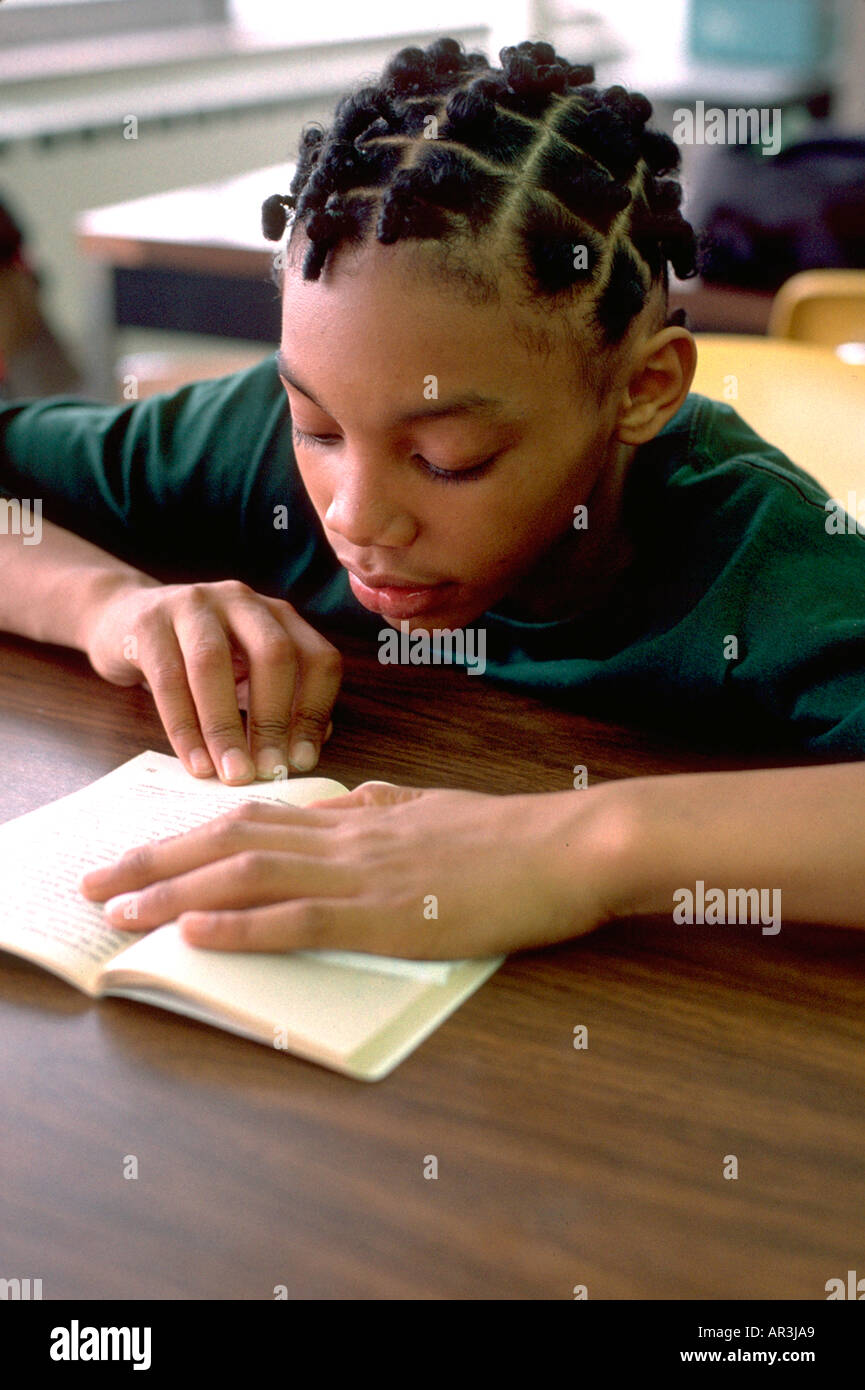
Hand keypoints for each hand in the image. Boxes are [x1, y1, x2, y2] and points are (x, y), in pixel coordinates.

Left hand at [79, 781, 628, 958]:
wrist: (568, 845)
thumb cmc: (513, 834)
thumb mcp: (440, 807)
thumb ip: (390, 804)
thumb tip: (354, 797)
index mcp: (358, 817)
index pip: (255, 819)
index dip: (191, 834)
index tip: (144, 849)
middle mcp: (345, 838)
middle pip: (230, 841)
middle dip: (154, 862)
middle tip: (95, 882)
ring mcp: (363, 875)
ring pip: (249, 875)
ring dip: (176, 892)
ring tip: (118, 909)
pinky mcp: (388, 914)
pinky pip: (299, 918)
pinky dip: (241, 926)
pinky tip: (196, 932)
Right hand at [84, 578, 341, 783]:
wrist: (122, 619)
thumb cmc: (194, 657)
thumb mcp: (244, 675)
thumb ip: (278, 702)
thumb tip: (310, 744)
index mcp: (277, 615)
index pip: (317, 658)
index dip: (315, 711)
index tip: (303, 760)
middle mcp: (242, 601)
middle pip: (273, 654)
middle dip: (274, 719)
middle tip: (269, 771)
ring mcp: (193, 604)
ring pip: (214, 664)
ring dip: (226, 727)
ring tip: (232, 774)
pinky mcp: (149, 622)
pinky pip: (169, 679)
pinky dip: (184, 727)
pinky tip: (196, 762)